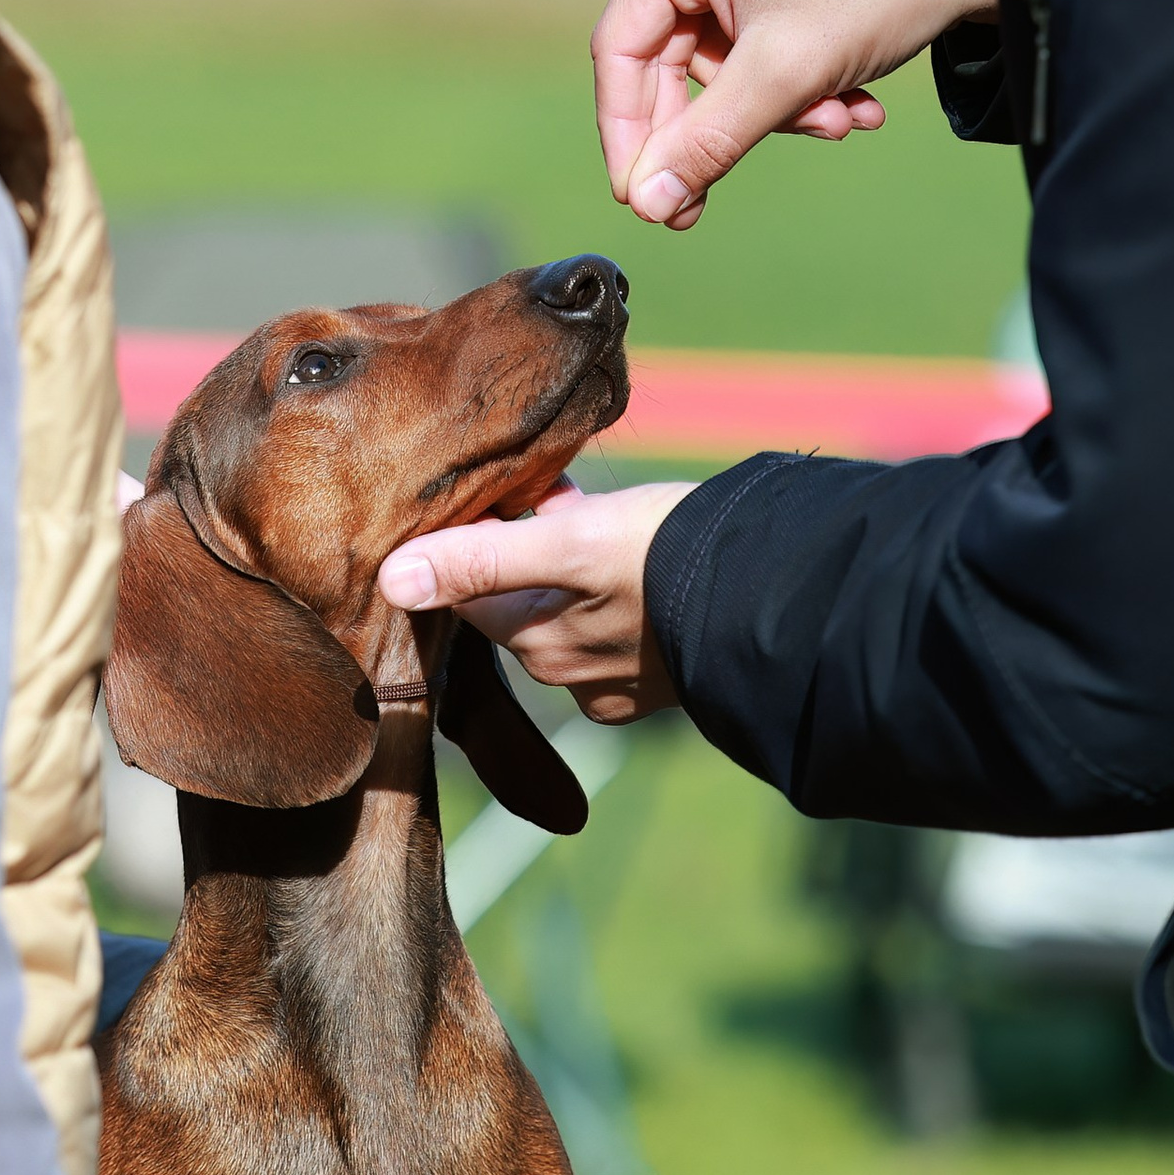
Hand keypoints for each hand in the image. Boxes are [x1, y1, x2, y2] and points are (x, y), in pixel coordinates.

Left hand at [380, 481, 695, 724]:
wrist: (782, 592)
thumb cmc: (670, 557)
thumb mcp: (571, 542)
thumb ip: (480, 560)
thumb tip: (390, 582)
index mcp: (536, 645)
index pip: (468, 589)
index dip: (475, 536)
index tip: (496, 494)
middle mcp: (568, 675)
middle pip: (516, 600)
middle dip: (523, 551)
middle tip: (551, 495)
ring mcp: (619, 680)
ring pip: (566, 608)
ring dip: (569, 564)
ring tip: (598, 513)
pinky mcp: (661, 673)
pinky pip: (613, 621)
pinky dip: (612, 586)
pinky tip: (639, 548)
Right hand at [593, 0, 996, 228]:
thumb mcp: (787, 77)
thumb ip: (707, 144)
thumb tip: (646, 205)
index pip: (621, 49)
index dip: (629, 135)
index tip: (646, 202)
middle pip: (670, 54)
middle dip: (724, 122)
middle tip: (728, 197)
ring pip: (718, 50)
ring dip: (774, 103)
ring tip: (840, 119)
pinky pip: (749, 24)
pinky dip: (789, 70)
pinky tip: (847, 94)